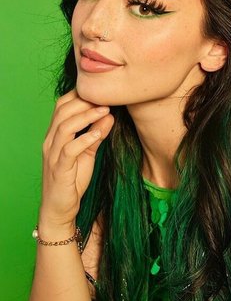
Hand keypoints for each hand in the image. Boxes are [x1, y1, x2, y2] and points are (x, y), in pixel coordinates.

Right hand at [39, 89, 114, 228]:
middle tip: (107, 98)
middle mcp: (50, 141)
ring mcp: (52, 154)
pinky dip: (84, 139)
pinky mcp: (59, 169)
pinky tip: (98, 134)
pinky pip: (69, 150)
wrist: (59, 209)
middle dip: (85, 101)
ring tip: (106, 111)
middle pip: (62, 111)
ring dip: (86, 116)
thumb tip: (110, 115)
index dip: (80, 95)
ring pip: (65, 126)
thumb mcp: (88, 153)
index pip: (62, 105)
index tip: (102, 91)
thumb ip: (97, 135)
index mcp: (55, 134)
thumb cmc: (73, 180)